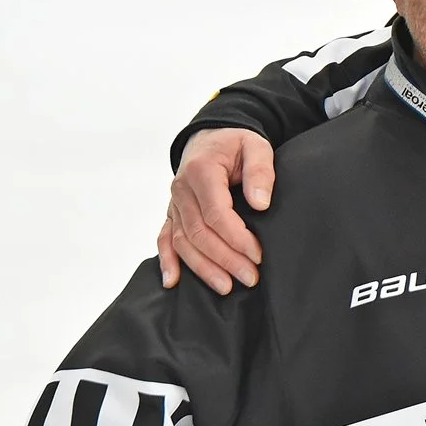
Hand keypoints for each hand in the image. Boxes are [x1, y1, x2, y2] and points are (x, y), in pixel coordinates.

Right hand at [157, 128, 273, 293]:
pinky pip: (164, 238)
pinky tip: (173, 282)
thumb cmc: (236, 144)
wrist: (210, 137)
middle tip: (250, 278)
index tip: (258, 254)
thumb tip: (260, 203)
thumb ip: (260, 171)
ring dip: (203, 267)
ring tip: (226, 287)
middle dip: (225, 259)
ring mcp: (174, 203)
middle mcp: (181, 189)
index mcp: (201, 171)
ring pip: (182, 241)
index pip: (216, 213)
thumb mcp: (256, 146)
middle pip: (199, 232)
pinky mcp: (172, 212)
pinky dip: (167, 260)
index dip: (236, 237)